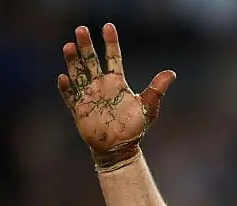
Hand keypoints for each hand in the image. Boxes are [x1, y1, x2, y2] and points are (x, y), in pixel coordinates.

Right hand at [57, 24, 174, 169]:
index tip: (108, 27)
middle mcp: (100, 85)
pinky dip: (67, 88)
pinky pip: (70, 96)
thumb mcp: (148, 106)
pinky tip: (64, 77)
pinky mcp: (79, 109)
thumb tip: (172, 73)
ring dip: (73, 60)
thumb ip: (157, 89)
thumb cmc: (135, 127)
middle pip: (91, 60)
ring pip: (78, 73)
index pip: (113, 57)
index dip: (110, 42)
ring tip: (69, 46)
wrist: (120, 147)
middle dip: (86, 45)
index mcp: (117, 82)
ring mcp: (89, 95)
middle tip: (81, 29)